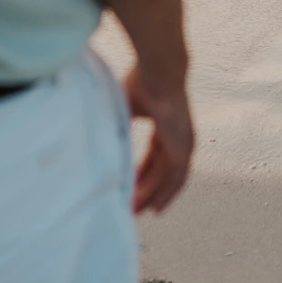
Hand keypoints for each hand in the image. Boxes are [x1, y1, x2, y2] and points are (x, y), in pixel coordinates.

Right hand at [123, 61, 194, 214]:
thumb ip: (117, 124)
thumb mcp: (125, 108)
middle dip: (145, 190)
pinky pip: (175, 177)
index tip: (128, 186)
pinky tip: (155, 208)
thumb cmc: (141, 82)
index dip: (141, 173)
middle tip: (130, 207)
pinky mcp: (184, 146)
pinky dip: (165, 193)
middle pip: (161, 170)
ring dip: (153, 196)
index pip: (154, 156)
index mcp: (165, 125)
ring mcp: (183, 141)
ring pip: (168, 178)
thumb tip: (97, 137)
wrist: (158, 70)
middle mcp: (177, 136)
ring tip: (137, 212)